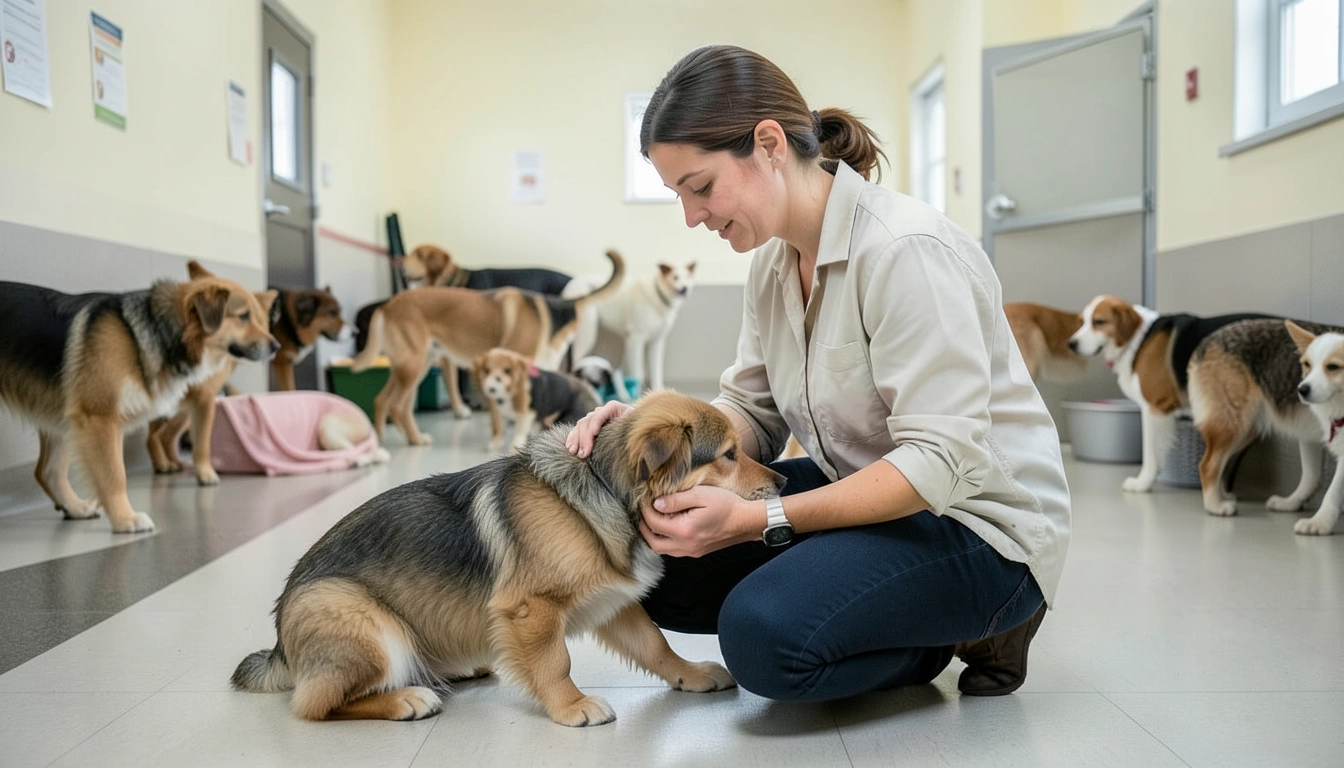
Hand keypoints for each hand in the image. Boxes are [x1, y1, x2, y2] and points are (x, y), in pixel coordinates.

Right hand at [565, 400, 632, 457]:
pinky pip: (577, 430)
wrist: (635, 430)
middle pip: (588, 421)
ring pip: (581, 425)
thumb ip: (628, 429)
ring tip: (574, 452)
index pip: (600, 414)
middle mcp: (601, 411)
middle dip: (584, 438)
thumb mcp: (634, 427)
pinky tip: (570, 447)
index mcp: (614, 407)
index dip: (595, 424)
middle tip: (583, 454)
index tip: (594, 434)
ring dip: (576, 439)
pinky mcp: (589, 426)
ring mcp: (594, 417)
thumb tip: (624, 439)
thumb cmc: (637, 429)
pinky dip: (573, 438)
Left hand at [639, 486, 763, 557]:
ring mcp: (691, 552)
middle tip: (643, 511)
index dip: (645, 510)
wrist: (747, 521)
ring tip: (653, 519)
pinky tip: (668, 528)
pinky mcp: (696, 552)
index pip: (653, 522)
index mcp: (684, 530)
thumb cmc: (727, 506)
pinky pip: (673, 551)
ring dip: (653, 535)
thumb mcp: (701, 495)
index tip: (645, 499)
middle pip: (653, 542)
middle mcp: (685, 545)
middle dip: (644, 526)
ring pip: (662, 549)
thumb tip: (656, 504)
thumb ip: (676, 499)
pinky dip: (665, 540)